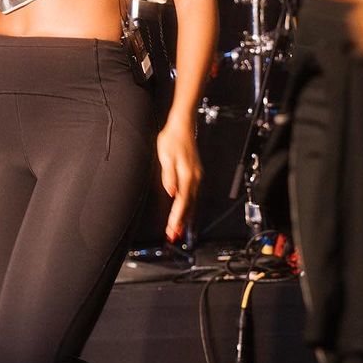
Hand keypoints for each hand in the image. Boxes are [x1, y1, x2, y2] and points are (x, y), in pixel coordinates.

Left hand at [156, 117, 201, 243]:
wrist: (183, 126)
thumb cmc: (172, 139)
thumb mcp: (166, 156)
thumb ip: (169, 175)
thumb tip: (171, 191)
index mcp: (187, 175)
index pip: (182, 202)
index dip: (177, 218)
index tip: (172, 230)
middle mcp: (194, 178)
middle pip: (189, 205)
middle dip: (181, 222)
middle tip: (174, 236)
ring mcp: (197, 176)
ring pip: (192, 202)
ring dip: (185, 217)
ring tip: (179, 230)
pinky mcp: (195, 174)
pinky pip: (193, 195)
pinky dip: (188, 207)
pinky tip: (185, 212)